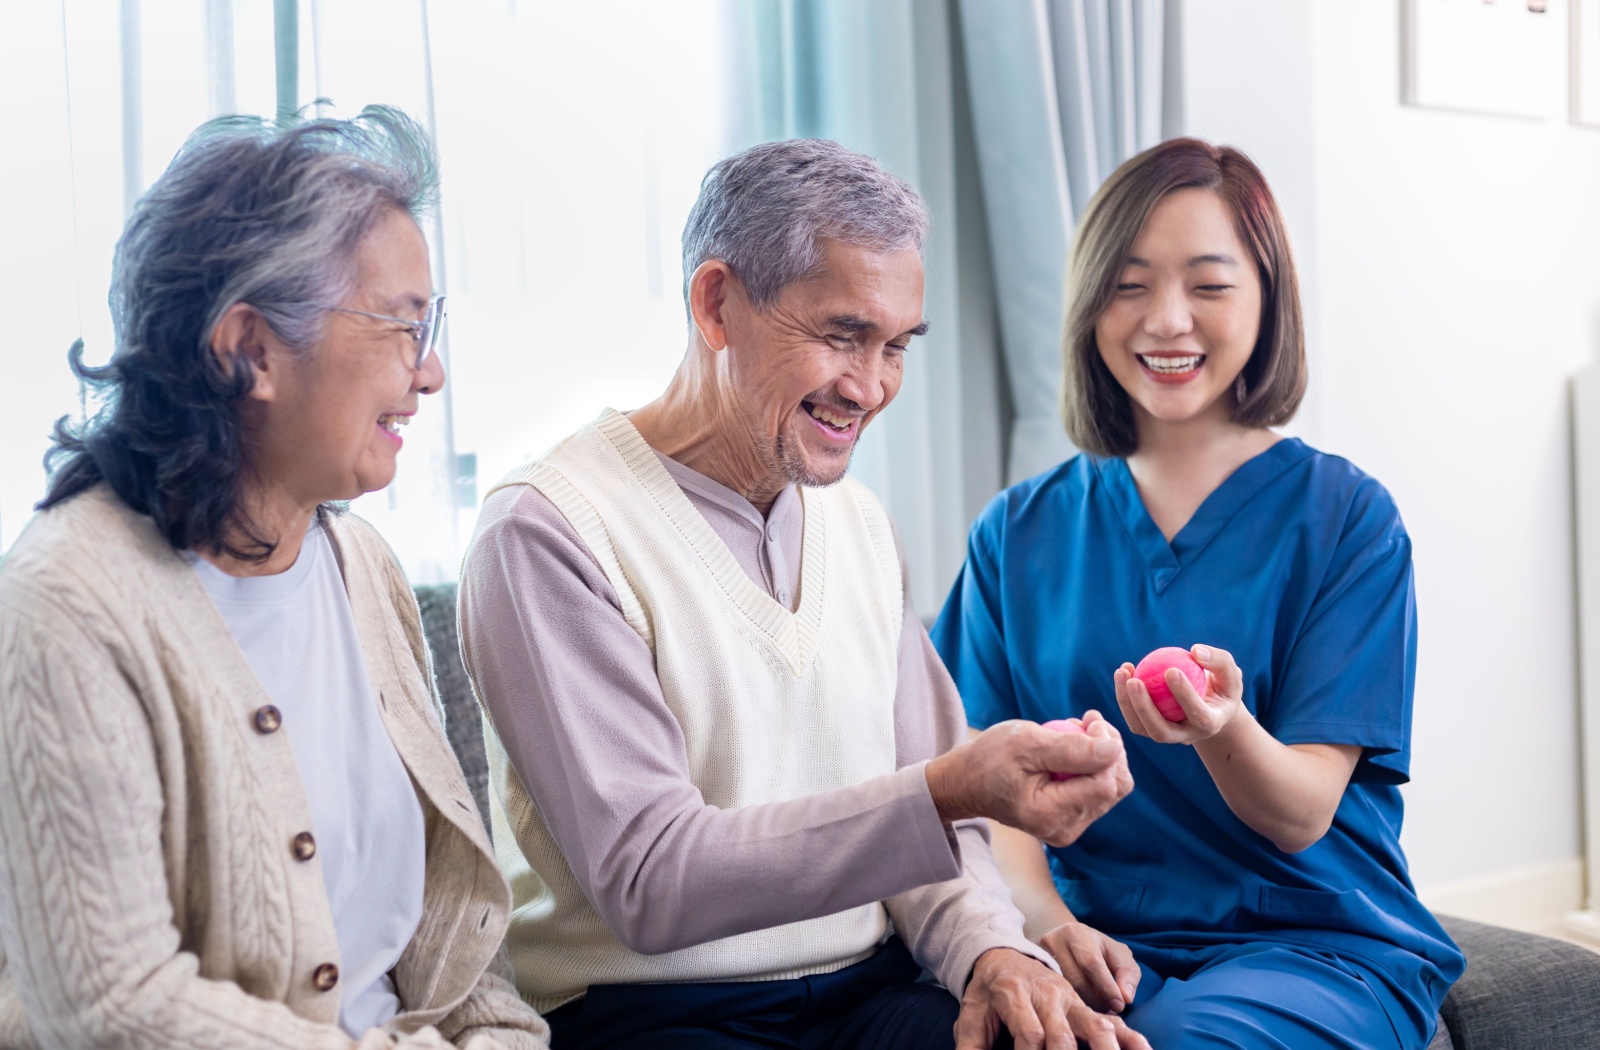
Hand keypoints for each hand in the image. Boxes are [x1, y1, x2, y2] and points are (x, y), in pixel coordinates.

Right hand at [926, 715, 1133, 845]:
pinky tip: (1073, 748)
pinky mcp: (1070, 820)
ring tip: (1076, 731)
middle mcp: (1064, 829)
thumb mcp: (1027, 743)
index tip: (1090, 720)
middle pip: (1114, 788)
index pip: (1105, 784)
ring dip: (1101, 755)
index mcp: (1050, 814)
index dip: (1108, 749)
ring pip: (1110, 788)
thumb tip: (1114, 749)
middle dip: (1110, 751)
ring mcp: (1068, 828)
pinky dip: (1092, 766)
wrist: (967, 782)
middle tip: (1089, 721)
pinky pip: (1097, 791)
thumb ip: (1073, 749)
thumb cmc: (990, 758)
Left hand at [954, 948, 1150, 1049]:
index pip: (1030, 1033)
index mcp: (1014, 994)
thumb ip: (971, 1045)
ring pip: (1094, 1026)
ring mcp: (1069, 1000)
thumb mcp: (971, 1014)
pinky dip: (1129, 1039)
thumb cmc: (987, 992)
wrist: (1003, 955)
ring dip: (1106, 1049)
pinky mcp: (1084, 1007)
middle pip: (1062, 1034)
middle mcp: (1046, 995)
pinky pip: (1111, 1021)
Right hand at [1037, 920, 1139, 1012]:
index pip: (1092, 963)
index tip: (1119, 1005)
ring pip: (1063, 989)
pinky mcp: (1032, 970)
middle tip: (1109, 1010)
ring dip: (1085, 1004)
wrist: (1065, 942)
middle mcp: (1053, 941)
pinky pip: (1052, 993)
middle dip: (1096, 999)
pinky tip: (1081, 1008)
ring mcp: (1038, 956)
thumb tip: (1125, 997)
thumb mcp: (1118, 955)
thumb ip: (1128, 973)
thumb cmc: (1098, 950)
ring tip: (1098, 1009)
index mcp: (1076, 933)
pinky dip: (1070, 1004)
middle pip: (1075, 979)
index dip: (1107, 987)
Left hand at [1115, 643, 1244, 745]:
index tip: (1171, 670)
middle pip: (1162, 732)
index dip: (1184, 695)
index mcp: (1211, 724)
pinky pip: (1133, 718)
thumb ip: (1219, 661)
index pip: (1198, 715)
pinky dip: (1124, 697)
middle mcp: (1187, 736)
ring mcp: (1167, 736)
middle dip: (1145, 708)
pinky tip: (1124, 672)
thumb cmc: (1222, 685)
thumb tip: (1195, 650)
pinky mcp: (1150, 729)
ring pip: (1141, 728)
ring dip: (1127, 703)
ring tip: (1122, 672)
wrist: (1211, 707)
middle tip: (1134, 681)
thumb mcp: (1230, 673)